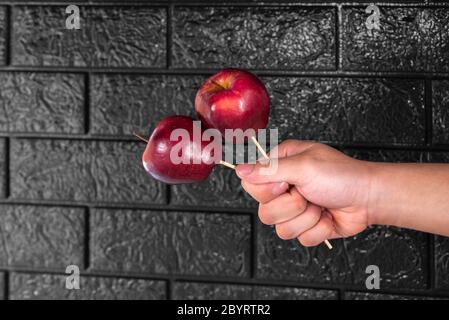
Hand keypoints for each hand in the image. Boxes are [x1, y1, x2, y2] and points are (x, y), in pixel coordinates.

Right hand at [236, 140, 374, 246]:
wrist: (368, 198)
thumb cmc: (342, 175)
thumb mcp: (303, 166)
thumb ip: (268, 170)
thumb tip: (239, 170)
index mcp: (280, 167)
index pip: (251, 184)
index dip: (267, 190)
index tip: (287, 184)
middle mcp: (284, 188)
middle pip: (264, 211)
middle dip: (291, 206)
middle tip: (307, 193)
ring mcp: (294, 209)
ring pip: (280, 228)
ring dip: (306, 218)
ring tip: (319, 204)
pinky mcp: (305, 226)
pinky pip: (298, 238)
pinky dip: (317, 229)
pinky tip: (326, 216)